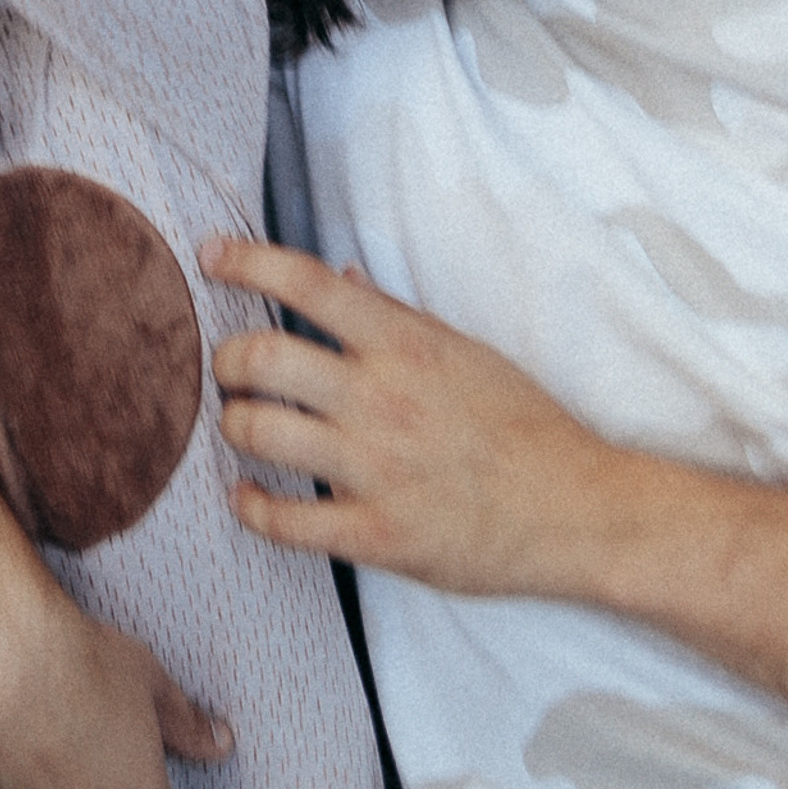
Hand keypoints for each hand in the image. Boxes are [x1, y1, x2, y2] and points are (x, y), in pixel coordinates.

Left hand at [202, 235, 630, 600]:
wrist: (576, 509)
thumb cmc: (524, 425)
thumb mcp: (466, 351)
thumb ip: (396, 315)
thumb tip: (340, 277)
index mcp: (404, 345)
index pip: (308, 284)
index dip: (248, 261)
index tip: (211, 254)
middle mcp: (381, 398)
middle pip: (262, 358)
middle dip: (227, 360)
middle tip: (230, 369)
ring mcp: (375, 469)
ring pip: (259, 433)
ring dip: (234, 425)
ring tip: (242, 426)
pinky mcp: (376, 534)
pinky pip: (284, 521)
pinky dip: (249, 506)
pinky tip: (246, 496)